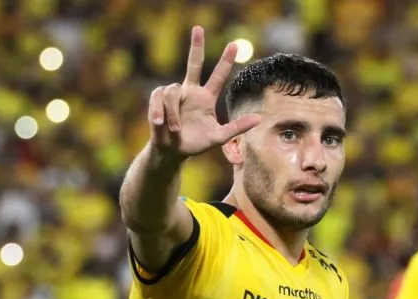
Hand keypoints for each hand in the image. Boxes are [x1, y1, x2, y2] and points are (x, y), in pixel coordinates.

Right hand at [148, 26, 261, 159]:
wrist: (171, 151)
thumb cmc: (195, 144)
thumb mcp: (218, 137)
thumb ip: (237, 128)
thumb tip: (259, 119)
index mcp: (206, 98)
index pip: (218, 76)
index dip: (226, 61)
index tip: (234, 45)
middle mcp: (191, 91)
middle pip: (194, 63)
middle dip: (196, 45)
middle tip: (199, 28)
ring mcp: (175, 94)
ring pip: (173, 91)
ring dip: (173, 113)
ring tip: (175, 129)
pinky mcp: (158, 99)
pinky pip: (159, 97)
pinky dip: (160, 111)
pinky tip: (159, 123)